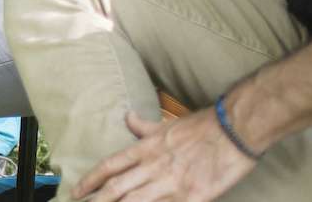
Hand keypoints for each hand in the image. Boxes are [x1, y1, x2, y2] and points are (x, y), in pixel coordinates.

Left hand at [74, 109, 257, 201]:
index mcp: (146, 149)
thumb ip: (144, 127)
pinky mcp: (193, 198)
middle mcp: (154, 168)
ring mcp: (172, 185)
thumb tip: (128, 118)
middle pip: (117, 189)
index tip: (77, 191)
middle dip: (98, 201)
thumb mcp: (166, 124)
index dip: (90, 180)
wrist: (234, 131)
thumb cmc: (201, 127)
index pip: (110, 167)